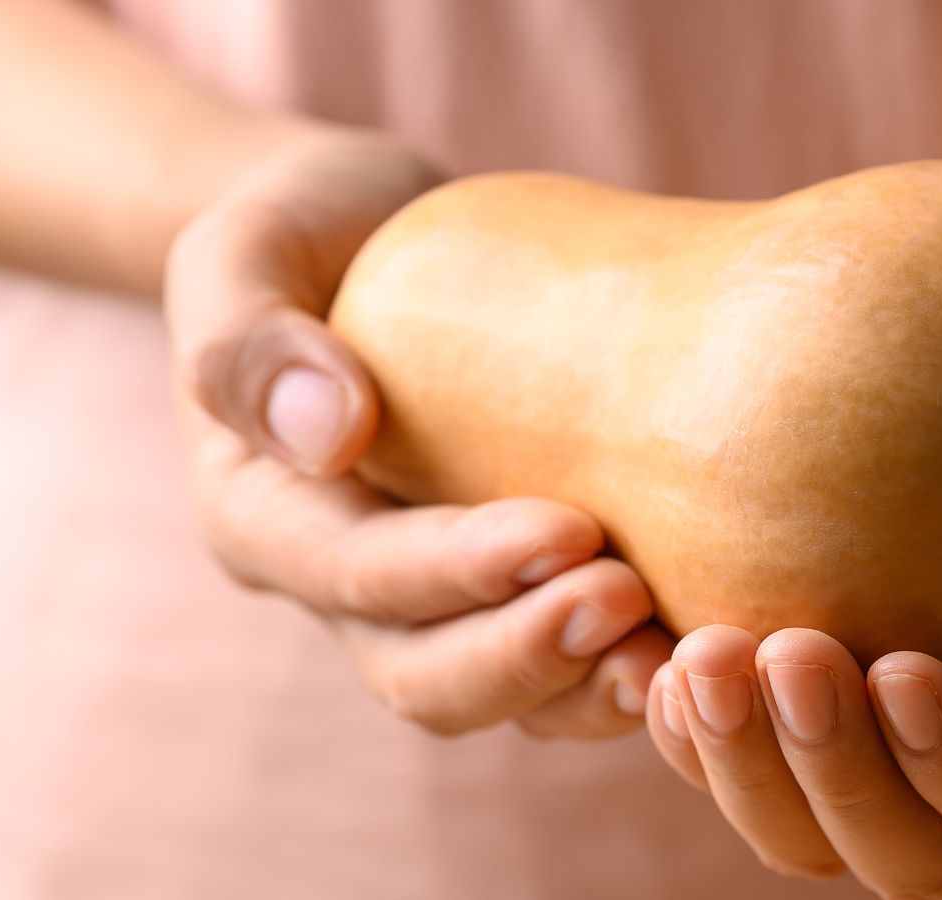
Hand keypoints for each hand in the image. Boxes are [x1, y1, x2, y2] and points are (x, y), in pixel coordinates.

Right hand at [164, 126, 671, 738]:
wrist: (364, 238)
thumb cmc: (299, 229)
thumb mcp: (239, 251)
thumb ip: (248, 341)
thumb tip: (330, 429)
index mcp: (264, 522)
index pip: (355, 575)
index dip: (458, 571)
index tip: (570, 530)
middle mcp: (341, 588)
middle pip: (424, 675)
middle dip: (528, 653)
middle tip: (631, 598)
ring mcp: (426, 599)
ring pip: (501, 695)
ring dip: (586, 685)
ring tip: (682, 651)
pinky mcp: (499, 587)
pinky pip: (558, 663)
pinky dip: (623, 665)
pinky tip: (702, 633)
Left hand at [644, 357, 941, 895]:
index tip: (907, 670)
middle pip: (910, 857)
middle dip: (837, 780)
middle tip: (785, 657)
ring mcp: (893, 765)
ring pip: (806, 833)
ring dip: (743, 768)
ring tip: (696, 659)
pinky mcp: (814, 717)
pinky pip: (743, 763)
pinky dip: (691, 731)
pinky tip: (656, 651)